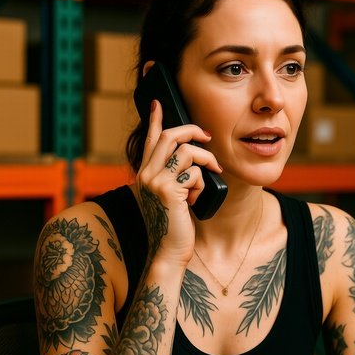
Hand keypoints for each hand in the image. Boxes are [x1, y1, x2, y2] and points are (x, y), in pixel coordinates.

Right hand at [136, 100, 222, 263]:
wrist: (168, 251)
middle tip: (207, 137)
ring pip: (187, 151)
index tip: (158, 103)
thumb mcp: (170, 196)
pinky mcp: (169, 190)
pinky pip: (195, 172)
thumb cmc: (173, 226)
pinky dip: (202, 183)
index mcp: (144, 174)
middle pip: (171, 136)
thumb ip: (173, 176)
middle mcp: (145, 174)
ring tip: (210, 175)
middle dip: (193, 132)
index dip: (156, 119)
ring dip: (205, 161)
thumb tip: (190, 156)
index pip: (150, 139)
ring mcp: (155, 181)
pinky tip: (196, 199)